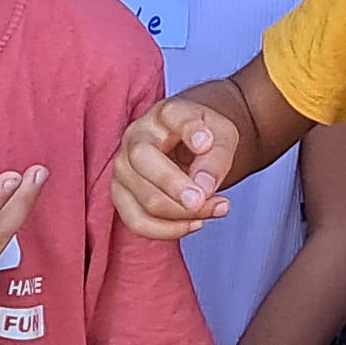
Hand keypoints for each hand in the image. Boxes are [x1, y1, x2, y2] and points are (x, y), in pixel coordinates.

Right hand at [113, 99, 240, 239]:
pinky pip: (137, 222)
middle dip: (176, 187)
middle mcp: (136, 137)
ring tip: (217, 209)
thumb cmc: (205, 140)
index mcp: (164, 114)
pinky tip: (195, 223)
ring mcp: (124, 168)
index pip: (172, 115)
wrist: (189, 148)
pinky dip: (169, 230)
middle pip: (143, 160)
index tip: (205, 143)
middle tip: (209, 201)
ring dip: (184, 214)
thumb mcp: (223, 138)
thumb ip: (217, 157)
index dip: (189, 130)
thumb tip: (203, 185)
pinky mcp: (122, 195)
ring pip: (145, 199)